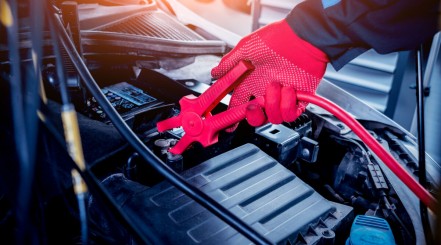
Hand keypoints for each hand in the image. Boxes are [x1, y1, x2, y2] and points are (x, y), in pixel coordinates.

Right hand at [211, 19, 327, 129]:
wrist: (302, 37)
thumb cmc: (276, 38)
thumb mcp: (246, 48)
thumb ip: (229, 63)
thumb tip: (214, 73)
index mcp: (252, 81)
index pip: (239, 103)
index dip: (233, 115)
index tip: (229, 125)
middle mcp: (265, 91)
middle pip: (256, 117)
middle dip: (253, 116)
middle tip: (254, 105)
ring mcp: (281, 96)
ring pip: (273, 118)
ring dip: (273, 103)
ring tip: (276, 85)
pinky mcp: (299, 98)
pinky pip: (290, 115)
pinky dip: (288, 105)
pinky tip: (288, 89)